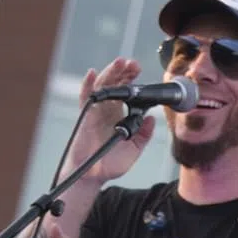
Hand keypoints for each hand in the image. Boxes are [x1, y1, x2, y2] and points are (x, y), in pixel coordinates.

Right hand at [61, 58, 156, 184]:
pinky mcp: (86, 116)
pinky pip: (85, 97)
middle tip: (134, 63)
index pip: (127, 93)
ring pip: (103, 87)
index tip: (140, 71)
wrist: (93, 175)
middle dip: (124, 72)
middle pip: (115, 85)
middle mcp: (108, 110)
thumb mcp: (134, 149)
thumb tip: (152, 119)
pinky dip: (88, 84)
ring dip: (111, 73)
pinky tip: (93, 73)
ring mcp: (96, 112)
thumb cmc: (111, 163)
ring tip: (120, 62)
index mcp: (119, 115)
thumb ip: (144, 134)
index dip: (132, 80)